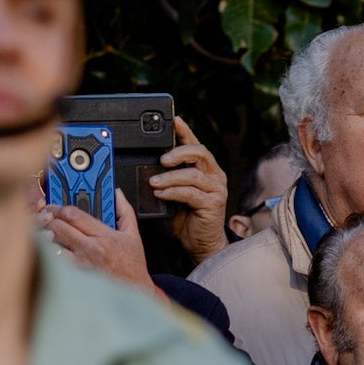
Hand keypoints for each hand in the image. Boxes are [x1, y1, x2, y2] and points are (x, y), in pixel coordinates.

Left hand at [36, 189, 153, 293]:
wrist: (134, 291)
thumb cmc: (132, 266)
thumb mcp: (133, 235)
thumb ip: (124, 210)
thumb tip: (117, 193)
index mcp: (104, 237)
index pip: (73, 215)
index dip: (60, 207)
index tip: (56, 207)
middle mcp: (89, 250)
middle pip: (57, 227)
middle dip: (50, 219)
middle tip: (47, 217)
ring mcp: (79, 264)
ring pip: (51, 244)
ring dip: (47, 237)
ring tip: (47, 234)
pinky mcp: (73, 276)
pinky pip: (53, 261)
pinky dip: (49, 254)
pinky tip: (51, 251)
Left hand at [153, 116, 229, 263]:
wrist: (201, 244)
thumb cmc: (187, 220)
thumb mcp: (174, 194)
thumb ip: (167, 180)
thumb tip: (147, 169)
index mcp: (206, 170)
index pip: (196, 145)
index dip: (185, 131)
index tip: (174, 120)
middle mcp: (214, 176)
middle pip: (200, 153)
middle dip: (179, 152)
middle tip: (162, 159)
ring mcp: (216, 190)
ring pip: (193, 174)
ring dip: (171, 177)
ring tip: (154, 182)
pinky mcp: (213, 204)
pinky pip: (191, 193)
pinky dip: (173, 192)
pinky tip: (161, 194)